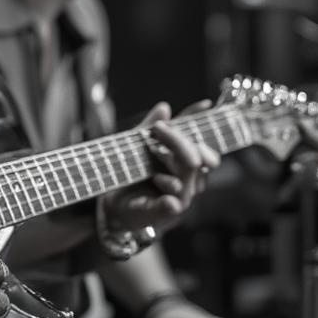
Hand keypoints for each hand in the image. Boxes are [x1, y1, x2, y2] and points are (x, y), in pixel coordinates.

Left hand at [100, 102, 220, 232]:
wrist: (113, 199)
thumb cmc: (131, 170)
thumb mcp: (137, 143)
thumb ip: (151, 126)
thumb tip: (165, 106)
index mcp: (186, 162)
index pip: (203, 143)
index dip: (203, 126)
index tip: (204, 105)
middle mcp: (187, 179)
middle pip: (195, 159)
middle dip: (179, 142)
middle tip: (158, 128)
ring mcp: (178, 196)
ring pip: (185, 180)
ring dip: (169, 163)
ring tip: (152, 153)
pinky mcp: (163, 212)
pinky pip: (173, 205)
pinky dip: (169, 199)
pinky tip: (164, 192)